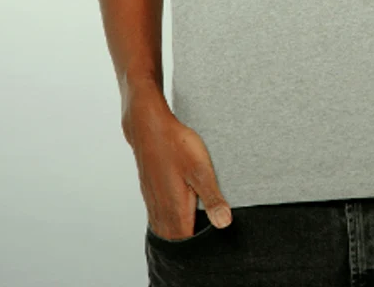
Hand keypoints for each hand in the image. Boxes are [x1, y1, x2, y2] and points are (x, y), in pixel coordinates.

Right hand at [122, 83, 232, 239]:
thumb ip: (212, 198)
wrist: (149, 126)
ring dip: (178, 233)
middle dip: (189, 244)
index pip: (186, 243)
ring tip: (194, 230)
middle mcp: (161, 211)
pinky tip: (178, 215)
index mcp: (175, 210)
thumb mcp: (201, 170)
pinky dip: (169, 223)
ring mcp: (153, 202)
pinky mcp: (150, 192)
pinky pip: (159, 218)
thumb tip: (224, 224)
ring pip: (165, 229)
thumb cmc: (177, 145)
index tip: (212, 244)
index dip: (199, 247)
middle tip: (206, 238)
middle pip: (175, 240)